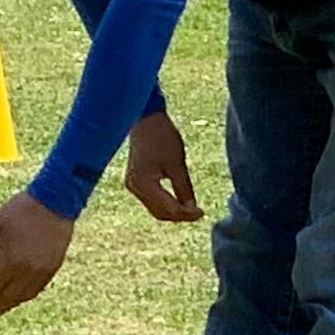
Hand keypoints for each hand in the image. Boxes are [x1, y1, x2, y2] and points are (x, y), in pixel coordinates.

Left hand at [0, 191, 73, 311]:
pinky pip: (36, 290)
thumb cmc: (22, 209)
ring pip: (22, 296)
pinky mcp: (53, 267)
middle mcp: (27, 270)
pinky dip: (23, 297)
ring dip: (7, 305)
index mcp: (11, 259)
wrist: (56, 200)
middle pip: (5, 296)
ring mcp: (43, 271)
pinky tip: (16, 297)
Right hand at [122, 108, 204, 223]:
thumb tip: (192, 209)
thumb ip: (184, 189)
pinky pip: (151, 200)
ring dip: (172, 211)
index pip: (169, 209)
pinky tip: (178, 200)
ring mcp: (132, 185)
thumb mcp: (177, 164)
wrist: (145, 119)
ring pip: (155, 209)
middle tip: (198, 213)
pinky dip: (165, 203)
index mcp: (145, 183)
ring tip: (191, 208)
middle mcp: (134, 187)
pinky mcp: (134, 180)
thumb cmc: (162, 137)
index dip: (187, 214)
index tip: (203, 212)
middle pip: (160, 213)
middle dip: (180, 216)